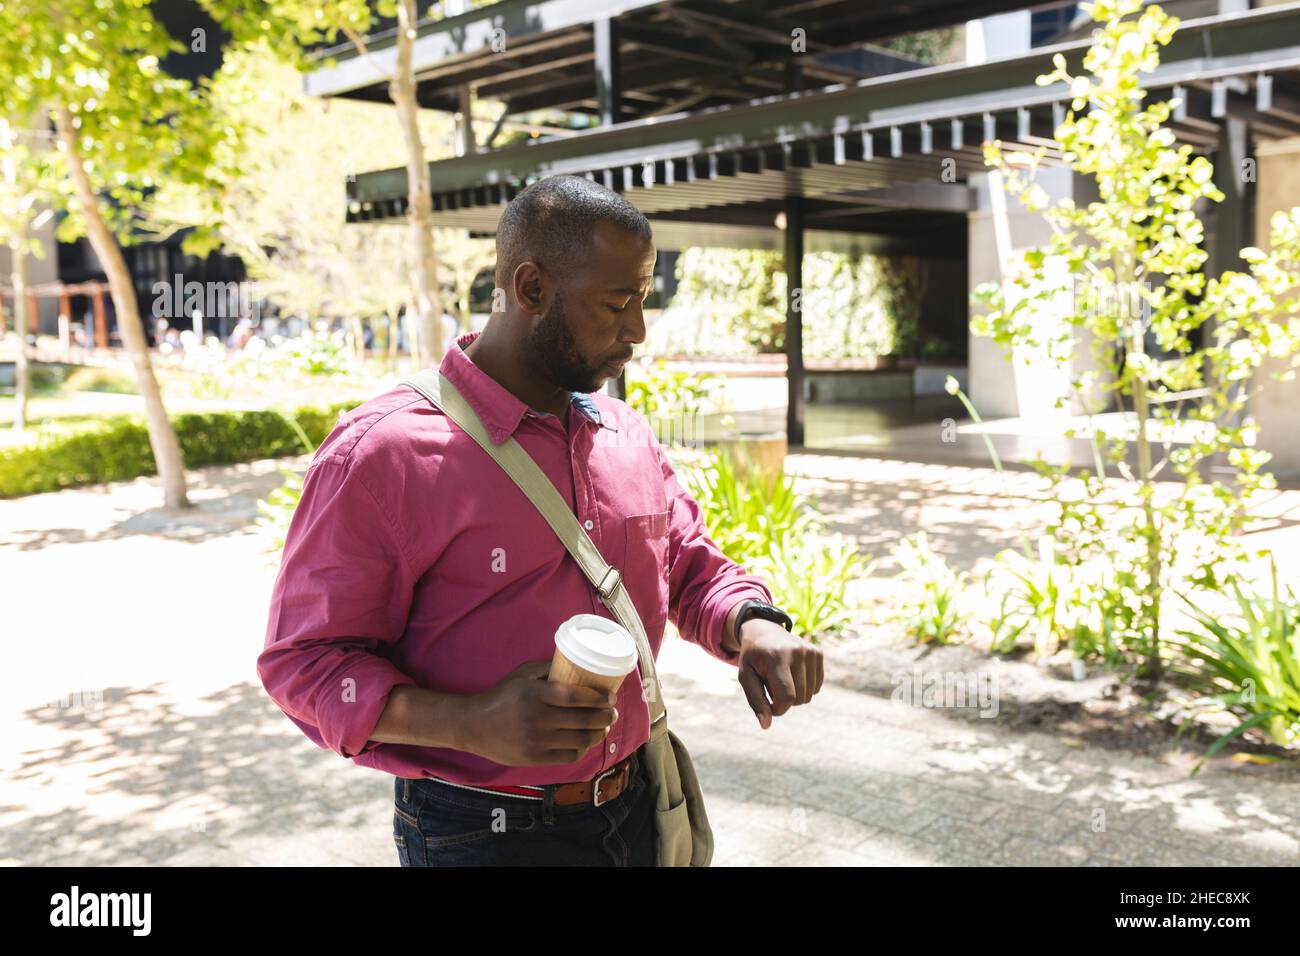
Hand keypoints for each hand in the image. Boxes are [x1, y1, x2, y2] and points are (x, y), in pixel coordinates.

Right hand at [462, 660, 619, 765]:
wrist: (473, 726)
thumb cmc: (501, 696)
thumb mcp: (521, 675)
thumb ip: (547, 668)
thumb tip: (577, 663)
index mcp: (534, 694)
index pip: (574, 697)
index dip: (597, 699)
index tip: (611, 697)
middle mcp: (536, 718)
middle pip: (582, 720)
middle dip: (605, 718)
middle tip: (613, 713)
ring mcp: (536, 741)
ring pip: (579, 741)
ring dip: (597, 735)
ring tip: (604, 728)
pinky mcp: (534, 758)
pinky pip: (568, 756)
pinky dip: (581, 749)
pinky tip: (584, 742)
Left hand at [737, 620, 823, 728]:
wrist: (763, 630)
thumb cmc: (753, 658)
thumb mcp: (746, 677)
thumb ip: (756, 701)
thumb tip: (766, 725)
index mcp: (776, 657)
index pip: (786, 697)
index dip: (777, 708)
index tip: (766, 703)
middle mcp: (797, 652)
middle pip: (799, 699)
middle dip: (784, 700)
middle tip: (771, 685)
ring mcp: (810, 651)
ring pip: (809, 695)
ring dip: (794, 694)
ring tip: (781, 677)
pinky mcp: (818, 653)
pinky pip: (816, 687)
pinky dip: (804, 687)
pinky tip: (792, 673)